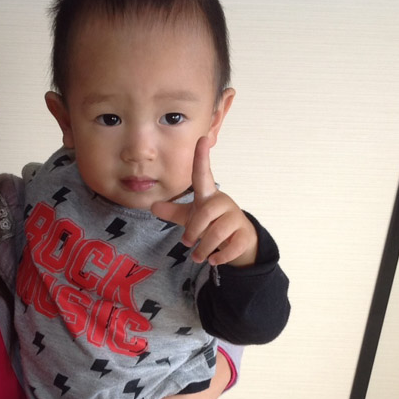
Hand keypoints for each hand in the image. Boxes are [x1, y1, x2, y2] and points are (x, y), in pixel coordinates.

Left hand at [151, 136, 257, 267]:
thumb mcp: (191, 217)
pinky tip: (213, 260)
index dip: (201, 158)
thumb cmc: (211, 223)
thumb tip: (153, 206)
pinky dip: (220, 256)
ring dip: (204, 248)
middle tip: (187, 244)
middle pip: (206, 213)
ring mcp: (236, 218)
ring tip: (198, 257)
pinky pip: (232, 245)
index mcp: (208, 196)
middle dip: (194, 231)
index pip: (203, 174)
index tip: (202, 138)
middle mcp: (223, 203)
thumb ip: (174, 212)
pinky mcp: (244, 235)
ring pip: (218, 232)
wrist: (238, 241)